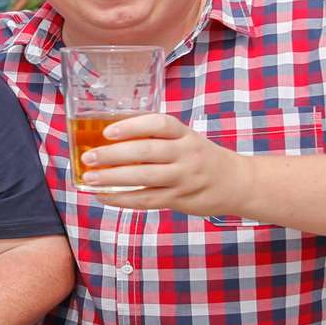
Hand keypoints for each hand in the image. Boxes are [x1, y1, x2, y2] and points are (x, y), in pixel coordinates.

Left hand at [79, 113, 252, 214]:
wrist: (237, 183)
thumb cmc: (201, 158)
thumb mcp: (186, 140)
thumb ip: (157, 139)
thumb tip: (110, 141)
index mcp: (185, 135)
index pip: (159, 124)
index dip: (132, 126)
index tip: (108, 132)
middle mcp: (186, 154)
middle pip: (147, 152)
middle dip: (114, 155)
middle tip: (89, 157)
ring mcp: (184, 178)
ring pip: (145, 178)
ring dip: (113, 179)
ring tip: (90, 179)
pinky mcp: (180, 199)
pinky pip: (147, 200)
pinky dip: (123, 199)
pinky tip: (104, 196)